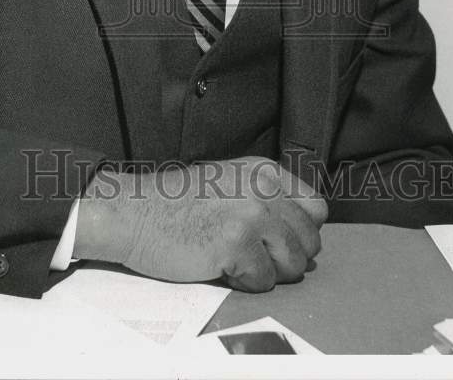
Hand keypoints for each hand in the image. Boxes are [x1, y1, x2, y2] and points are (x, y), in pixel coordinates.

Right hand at [74, 156, 327, 291]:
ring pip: (293, 265)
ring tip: (236, 258)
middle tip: (253, 254)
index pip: (316, 208)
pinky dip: (244, 281)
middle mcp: (264, 188)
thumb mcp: (230, 181)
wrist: (136, 212)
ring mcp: (251, 215)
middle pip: (310, 241)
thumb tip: (304, 231)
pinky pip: (264, 281)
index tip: (277, 237)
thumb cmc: (178, 203)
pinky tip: (219, 263)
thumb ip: (267, 195)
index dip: (300, 230)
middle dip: (286, 256)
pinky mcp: (236, 244)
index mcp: (264, 170)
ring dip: (268, 271)